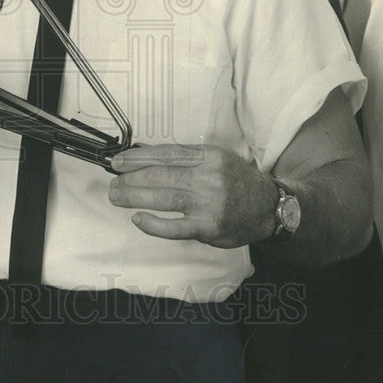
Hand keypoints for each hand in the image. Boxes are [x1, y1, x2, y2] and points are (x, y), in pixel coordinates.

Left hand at [108, 143, 277, 246]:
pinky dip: (153, 224)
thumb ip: (186, 159)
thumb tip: (145, 159)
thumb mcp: (216, 158)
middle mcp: (208, 177)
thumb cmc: (236, 180)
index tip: (118, 161)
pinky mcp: (208, 227)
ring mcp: (208, 203)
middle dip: (131, 178)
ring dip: (135, 197)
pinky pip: (175, 228)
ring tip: (117, 196)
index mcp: (208, 156)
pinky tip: (138, 219)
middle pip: (161, 175)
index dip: (138, 157)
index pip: (166, 154)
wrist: (268, 206)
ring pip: (164, 198)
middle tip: (114, 181)